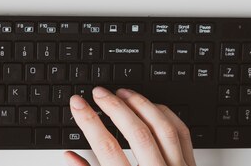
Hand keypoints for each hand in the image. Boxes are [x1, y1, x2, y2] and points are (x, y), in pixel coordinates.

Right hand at [66, 87, 195, 165]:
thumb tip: (69, 157)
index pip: (106, 148)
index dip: (88, 122)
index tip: (77, 104)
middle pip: (136, 133)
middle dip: (114, 107)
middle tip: (98, 93)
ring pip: (162, 128)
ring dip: (141, 104)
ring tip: (122, 93)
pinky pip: (181, 133)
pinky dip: (165, 115)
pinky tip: (151, 106)